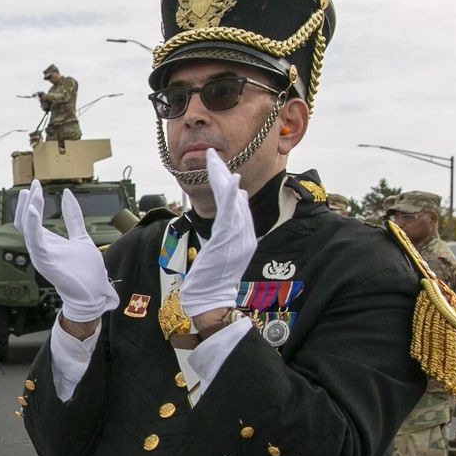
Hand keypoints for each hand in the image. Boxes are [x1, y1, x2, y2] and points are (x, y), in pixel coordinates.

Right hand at [14, 181, 118, 322]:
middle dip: (28, 202)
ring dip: (29, 209)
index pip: (30, 219)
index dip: (32, 201)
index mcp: (46, 242)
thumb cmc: (86, 270)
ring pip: (27, 229)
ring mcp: (40, 256)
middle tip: (33, 185)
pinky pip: (35, 242)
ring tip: (34, 193)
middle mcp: (39, 248)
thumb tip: (67, 195)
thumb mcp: (81, 237)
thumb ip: (73, 217)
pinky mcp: (45, 262)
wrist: (93, 293)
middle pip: (24, 222)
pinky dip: (32, 226)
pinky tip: (34, 211)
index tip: (36, 184)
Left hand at [180, 149, 256, 317]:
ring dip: (225, 180)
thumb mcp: (222, 253)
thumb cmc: (213, 280)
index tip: (221, 168)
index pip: (237, 206)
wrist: (211, 300)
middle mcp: (243, 234)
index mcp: (242, 237)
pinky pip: (231, 214)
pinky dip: (233, 197)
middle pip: (235, 199)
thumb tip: (228, 220)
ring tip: (216, 160)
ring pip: (233, 203)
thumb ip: (227, 234)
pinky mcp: (228, 240)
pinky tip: (233, 182)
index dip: (228, 186)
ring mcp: (237, 237)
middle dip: (223, 176)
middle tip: (212, 155)